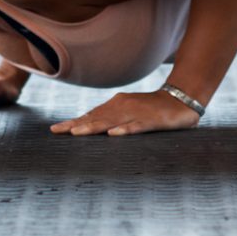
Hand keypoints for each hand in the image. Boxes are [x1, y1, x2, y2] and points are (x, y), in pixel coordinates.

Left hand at [50, 90, 199, 136]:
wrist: (181, 99)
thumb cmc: (152, 108)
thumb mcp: (129, 111)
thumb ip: (112, 117)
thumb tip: (90, 125)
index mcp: (116, 105)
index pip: (91, 115)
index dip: (73, 122)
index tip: (55, 130)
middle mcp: (122, 107)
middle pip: (96, 118)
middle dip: (76, 125)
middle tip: (57, 132)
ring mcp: (136, 114)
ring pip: (111, 122)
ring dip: (93, 127)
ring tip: (77, 133)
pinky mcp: (151, 121)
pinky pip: (136, 127)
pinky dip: (125, 130)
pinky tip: (113, 135)